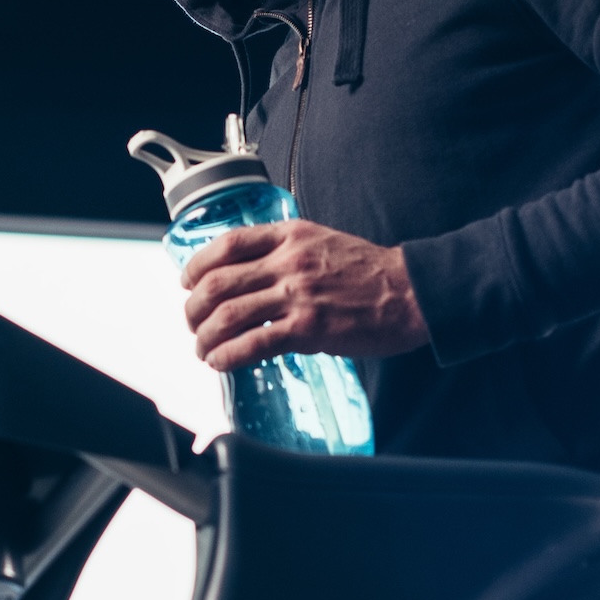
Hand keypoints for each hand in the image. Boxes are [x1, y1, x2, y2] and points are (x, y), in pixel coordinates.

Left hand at [181, 221, 428, 370]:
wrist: (410, 293)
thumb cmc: (370, 272)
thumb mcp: (322, 242)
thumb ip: (286, 252)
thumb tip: (250, 274)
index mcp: (289, 236)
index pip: (227, 245)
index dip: (197, 266)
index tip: (188, 282)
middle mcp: (288, 262)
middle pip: (217, 283)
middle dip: (193, 308)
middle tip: (192, 323)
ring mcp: (296, 295)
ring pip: (227, 314)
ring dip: (205, 336)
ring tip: (203, 348)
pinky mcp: (307, 329)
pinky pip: (252, 344)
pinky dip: (227, 356)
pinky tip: (220, 363)